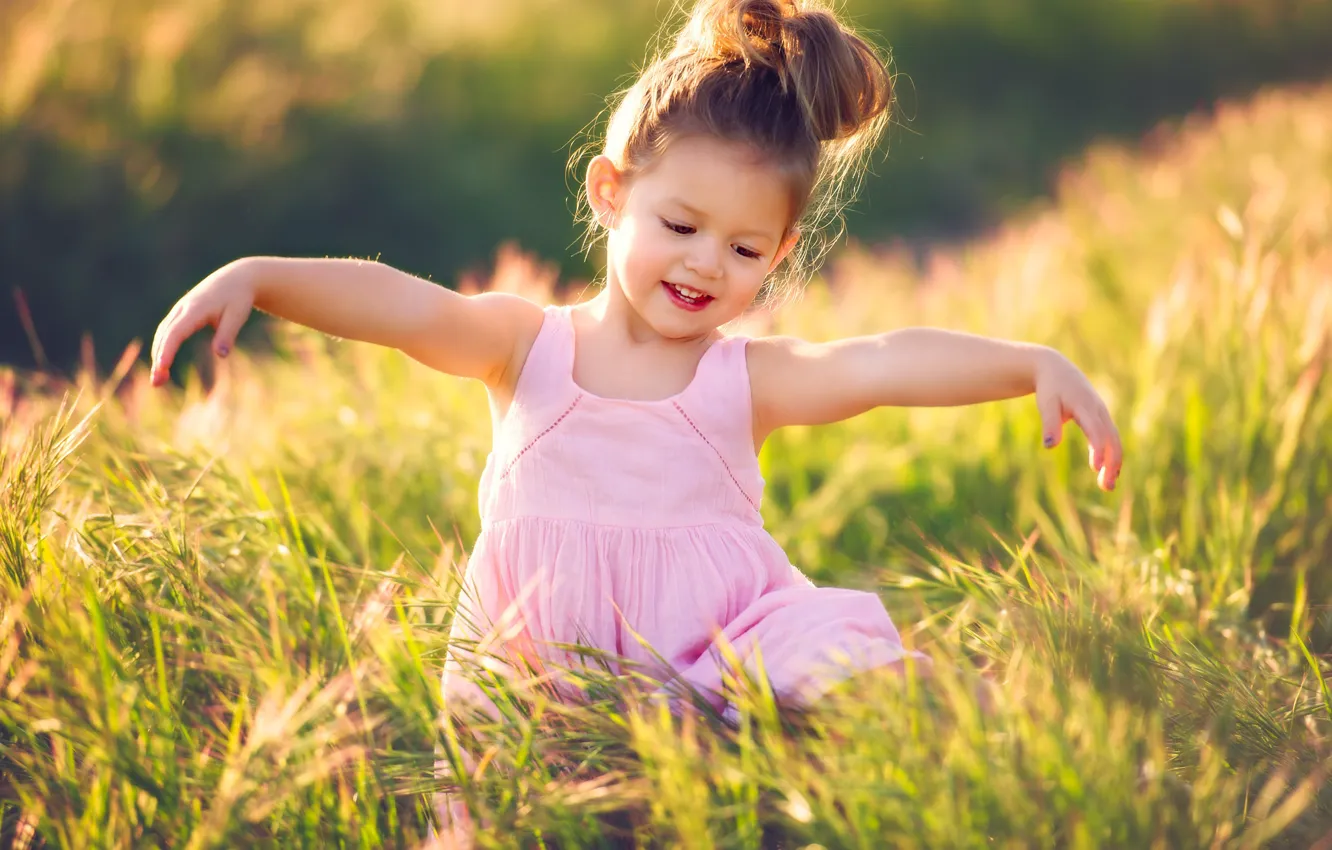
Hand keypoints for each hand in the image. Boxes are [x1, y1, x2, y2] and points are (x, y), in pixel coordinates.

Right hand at [151, 259, 257, 386]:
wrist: (236, 278)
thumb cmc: (238, 298)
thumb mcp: (238, 315)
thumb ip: (227, 334)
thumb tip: (220, 355)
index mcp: (196, 309)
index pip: (176, 332)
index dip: (168, 350)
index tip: (162, 367)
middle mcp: (183, 309)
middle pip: (165, 335)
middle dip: (159, 358)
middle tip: (157, 383)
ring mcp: (179, 310)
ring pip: (163, 333)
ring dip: (158, 355)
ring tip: (159, 380)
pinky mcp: (181, 313)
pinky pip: (167, 331)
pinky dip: (162, 347)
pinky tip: (162, 364)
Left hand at [1033, 349, 1122, 490]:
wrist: (1056, 369)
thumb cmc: (1050, 388)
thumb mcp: (1046, 403)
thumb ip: (1049, 423)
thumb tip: (1050, 446)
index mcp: (1085, 406)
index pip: (1095, 431)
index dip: (1098, 449)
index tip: (1096, 468)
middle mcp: (1098, 410)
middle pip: (1111, 439)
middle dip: (1111, 463)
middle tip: (1106, 487)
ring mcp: (1102, 413)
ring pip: (1113, 440)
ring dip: (1113, 463)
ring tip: (1106, 486)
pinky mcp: (1100, 417)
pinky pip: (1109, 438)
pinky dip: (1110, 454)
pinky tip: (1106, 471)